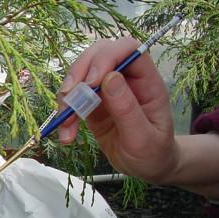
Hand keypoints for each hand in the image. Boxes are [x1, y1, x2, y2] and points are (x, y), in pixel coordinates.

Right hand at [57, 38, 178, 183]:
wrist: (147, 167)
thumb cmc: (153, 152)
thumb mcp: (143, 137)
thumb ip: (128, 109)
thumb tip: (110, 77)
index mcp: (147, 81)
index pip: (128, 49)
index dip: (107, 57)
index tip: (91, 82)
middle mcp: (126, 79)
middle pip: (98, 54)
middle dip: (79, 72)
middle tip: (70, 96)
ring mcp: (107, 90)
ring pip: (80, 75)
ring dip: (67, 97)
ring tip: (66, 124)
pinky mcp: (92, 104)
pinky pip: (73, 99)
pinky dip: (65, 114)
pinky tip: (67, 135)